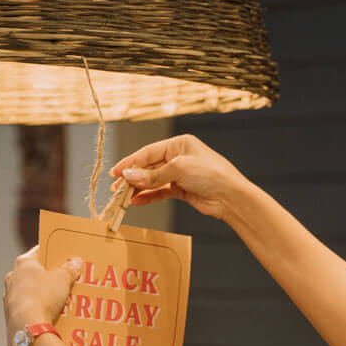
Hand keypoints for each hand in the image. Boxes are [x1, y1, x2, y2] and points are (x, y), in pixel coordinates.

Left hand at [3, 247, 81, 345]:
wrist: (27, 326)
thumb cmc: (43, 296)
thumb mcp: (63, 279)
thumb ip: (69, 269)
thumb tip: (75, 262)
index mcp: (24, 263)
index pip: (39, 251)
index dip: (52, 253)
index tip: (63, 256)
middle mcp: (13, 276)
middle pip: (34, 271)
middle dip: (49, 275)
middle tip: (65, 278)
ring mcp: (9, 295)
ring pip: (29, 289)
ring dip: (42, 292)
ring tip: (60, 297)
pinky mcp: (10, 312)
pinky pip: (27, 305)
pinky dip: (36, 307)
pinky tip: (49, 312)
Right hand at [109, 134, 247, 220]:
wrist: (230, 196)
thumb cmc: (211, 175)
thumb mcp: (179, 170)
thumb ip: (152, 176)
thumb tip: (128, 177)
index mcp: (178, 144)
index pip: (148, 152)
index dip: (130, 163)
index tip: (115, 173)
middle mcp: (178, 157)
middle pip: (148, 167)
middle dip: (132, 178)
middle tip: (116, 189)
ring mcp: (179, 174)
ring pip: (152, 181)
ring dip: (137, 189)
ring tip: (122, 197)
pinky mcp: (182, 189)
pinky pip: (160, 192)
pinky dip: (148, 196)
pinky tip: (136, 201)